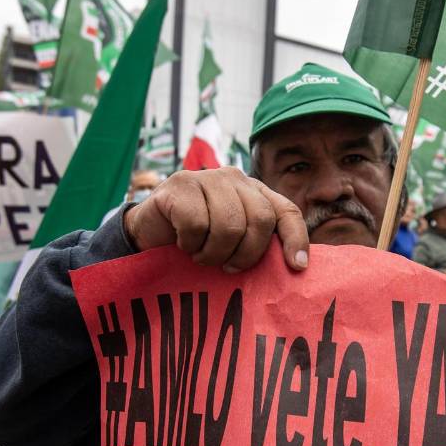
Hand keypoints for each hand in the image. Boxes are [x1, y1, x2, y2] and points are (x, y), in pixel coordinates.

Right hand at [123, 168, 308, 271]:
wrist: (148, 234)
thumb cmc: (197, 242)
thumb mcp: (233, 243)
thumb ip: (258, 243)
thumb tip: (296, 266)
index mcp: (255, 191)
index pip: (286, 211)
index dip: (295, 239)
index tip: (296, 267)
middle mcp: (235, 178)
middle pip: (260, 220)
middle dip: (246, 254)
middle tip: (228, 268)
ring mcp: (207, 177)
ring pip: (229, 225)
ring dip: (214, 253)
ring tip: (201, 256)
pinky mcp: (180, 184)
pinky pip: (197, 224)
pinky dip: (190, 244)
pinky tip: (183, 243)